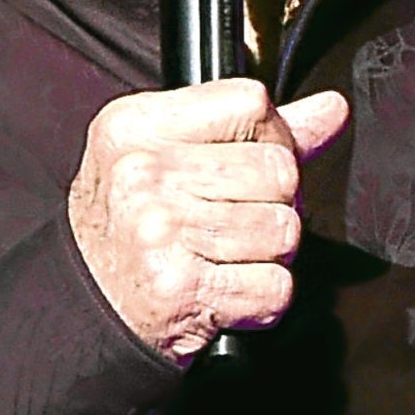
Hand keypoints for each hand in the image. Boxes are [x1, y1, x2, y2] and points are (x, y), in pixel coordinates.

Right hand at [66, 78, 350, 362]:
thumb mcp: (166, 155)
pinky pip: (275, 287)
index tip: (248, 166)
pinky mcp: (181, 290)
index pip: (253, 103)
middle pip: (279, 169)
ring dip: (270, 254)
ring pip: (285, 230)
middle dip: (274, 202)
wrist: (82, 311)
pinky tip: (224, 292)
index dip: (271, 138)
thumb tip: (331, 108)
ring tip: (225, 257)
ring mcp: (160, 232)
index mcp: (135, 126)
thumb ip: (252, 130)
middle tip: (234, 221)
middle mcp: (143, 174)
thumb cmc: (130, 227)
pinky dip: (262, 299)